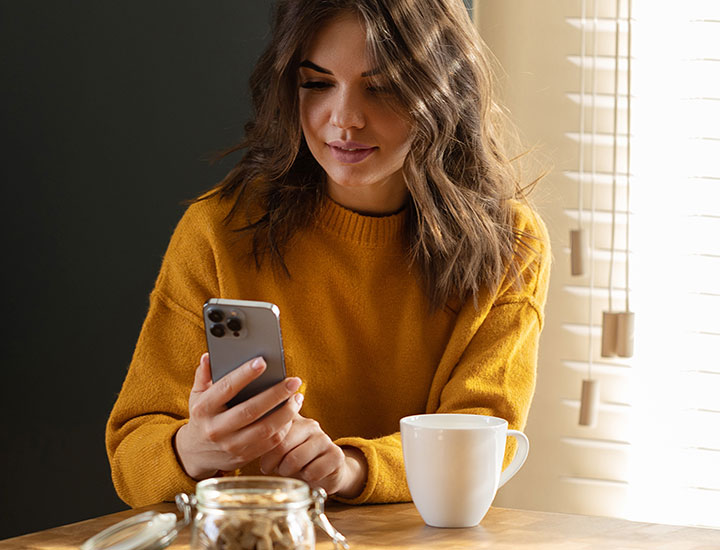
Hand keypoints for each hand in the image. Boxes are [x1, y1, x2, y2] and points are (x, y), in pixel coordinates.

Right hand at [174, 353, 304, 479]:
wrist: (195, 454)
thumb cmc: (202, 417)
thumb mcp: (197, 396)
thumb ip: (203, 376)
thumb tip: (208, 356)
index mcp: (204, 409)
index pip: (226, 388)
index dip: (244, 374)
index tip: (262, 361)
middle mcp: (216, 428)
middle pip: (251, 410)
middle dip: (276, 394)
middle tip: (293, 381)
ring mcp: (230, 445)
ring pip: (264, 429)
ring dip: (286, 413)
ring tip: (297, 397)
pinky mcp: (243, 456)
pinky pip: (269, 443)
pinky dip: (284, 428)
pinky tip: (291, 414)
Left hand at [258, 416, 367, 498]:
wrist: (325, 472)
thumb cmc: (293, 458)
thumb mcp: (277, 447)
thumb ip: (265, 438)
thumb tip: (245, 437)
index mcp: (292, 417)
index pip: (272, 426)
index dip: (263, 446)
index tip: (262, 457)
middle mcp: (310, 424)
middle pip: (281, 444)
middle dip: (273, 463)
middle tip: (272, 468)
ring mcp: (324, 439)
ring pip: (295, 459)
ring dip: (288, 471)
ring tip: (290, 470)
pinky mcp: (336, 456)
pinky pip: (312, 471)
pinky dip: (306, 479)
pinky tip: (308, 474)